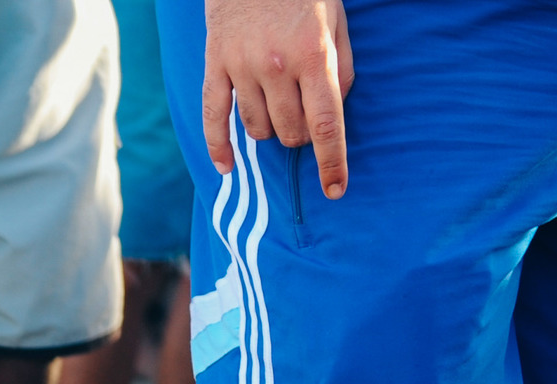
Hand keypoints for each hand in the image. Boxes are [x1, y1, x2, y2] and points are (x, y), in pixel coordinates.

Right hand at [202, 0, 355, 197]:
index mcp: (314, 55)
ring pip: (257, 128)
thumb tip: (334, 114)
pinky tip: (225, 166)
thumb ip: (342, 69)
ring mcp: (242, 67)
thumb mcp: (337, 22)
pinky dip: (218, 146)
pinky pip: (214, 117)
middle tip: (303, 116)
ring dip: (270, 129)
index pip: (327, 123)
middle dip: (300, 135)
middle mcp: (277, 66)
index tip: (335, 189)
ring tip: (276, 109)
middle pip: (290, 131)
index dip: (332, 161)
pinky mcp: (216, 65)